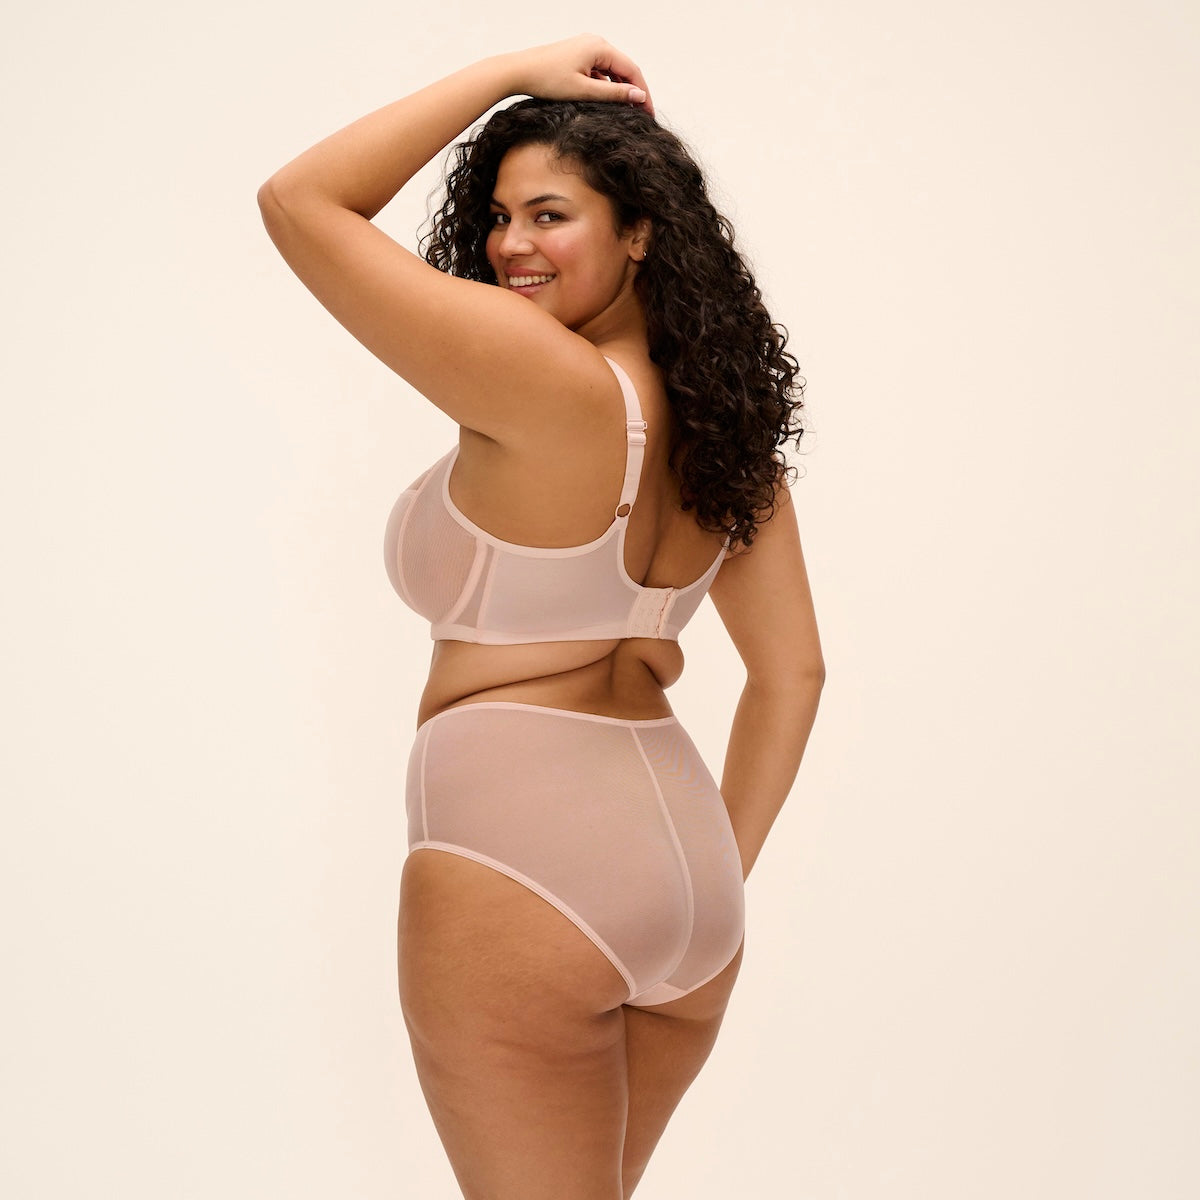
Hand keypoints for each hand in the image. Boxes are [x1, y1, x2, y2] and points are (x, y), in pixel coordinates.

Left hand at [506, 34, 654, 116]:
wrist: (518, 71)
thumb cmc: (546, 80)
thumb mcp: (584, 91)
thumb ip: (613, 93)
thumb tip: (639, 97)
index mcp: (599, 47)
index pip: (632, 70)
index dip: (643, 93)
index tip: (649, 114)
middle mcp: (595, 42)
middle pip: (624, 68)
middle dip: (633, 91)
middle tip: (642, 115)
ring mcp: (585, 46)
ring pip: (612, 69)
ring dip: (620, 88)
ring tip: (626, 110)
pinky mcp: (577, 54)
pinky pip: (599, 69)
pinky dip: (606, 84)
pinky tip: (605, 100)